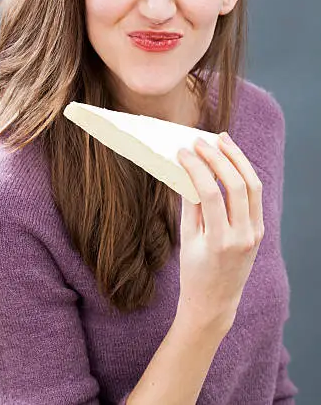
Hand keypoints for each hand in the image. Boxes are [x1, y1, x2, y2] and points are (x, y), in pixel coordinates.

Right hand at [175, 133, 263, 333]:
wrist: (215, 302)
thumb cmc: (194, 272)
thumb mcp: (187, 239)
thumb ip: (190, 205)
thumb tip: (188, 172)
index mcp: (219, 241)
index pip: (210, 193)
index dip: (196, 168)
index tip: (183, 152)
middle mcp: (242, 236)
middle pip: (237, 185)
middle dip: (218, 157)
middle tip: (201, 141)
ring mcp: (255, 234)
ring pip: (253, 186)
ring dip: (238, 159)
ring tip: (222, 140)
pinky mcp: (259, 231)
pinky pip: (255, 195)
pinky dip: (244, 174)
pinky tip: (231, 159)